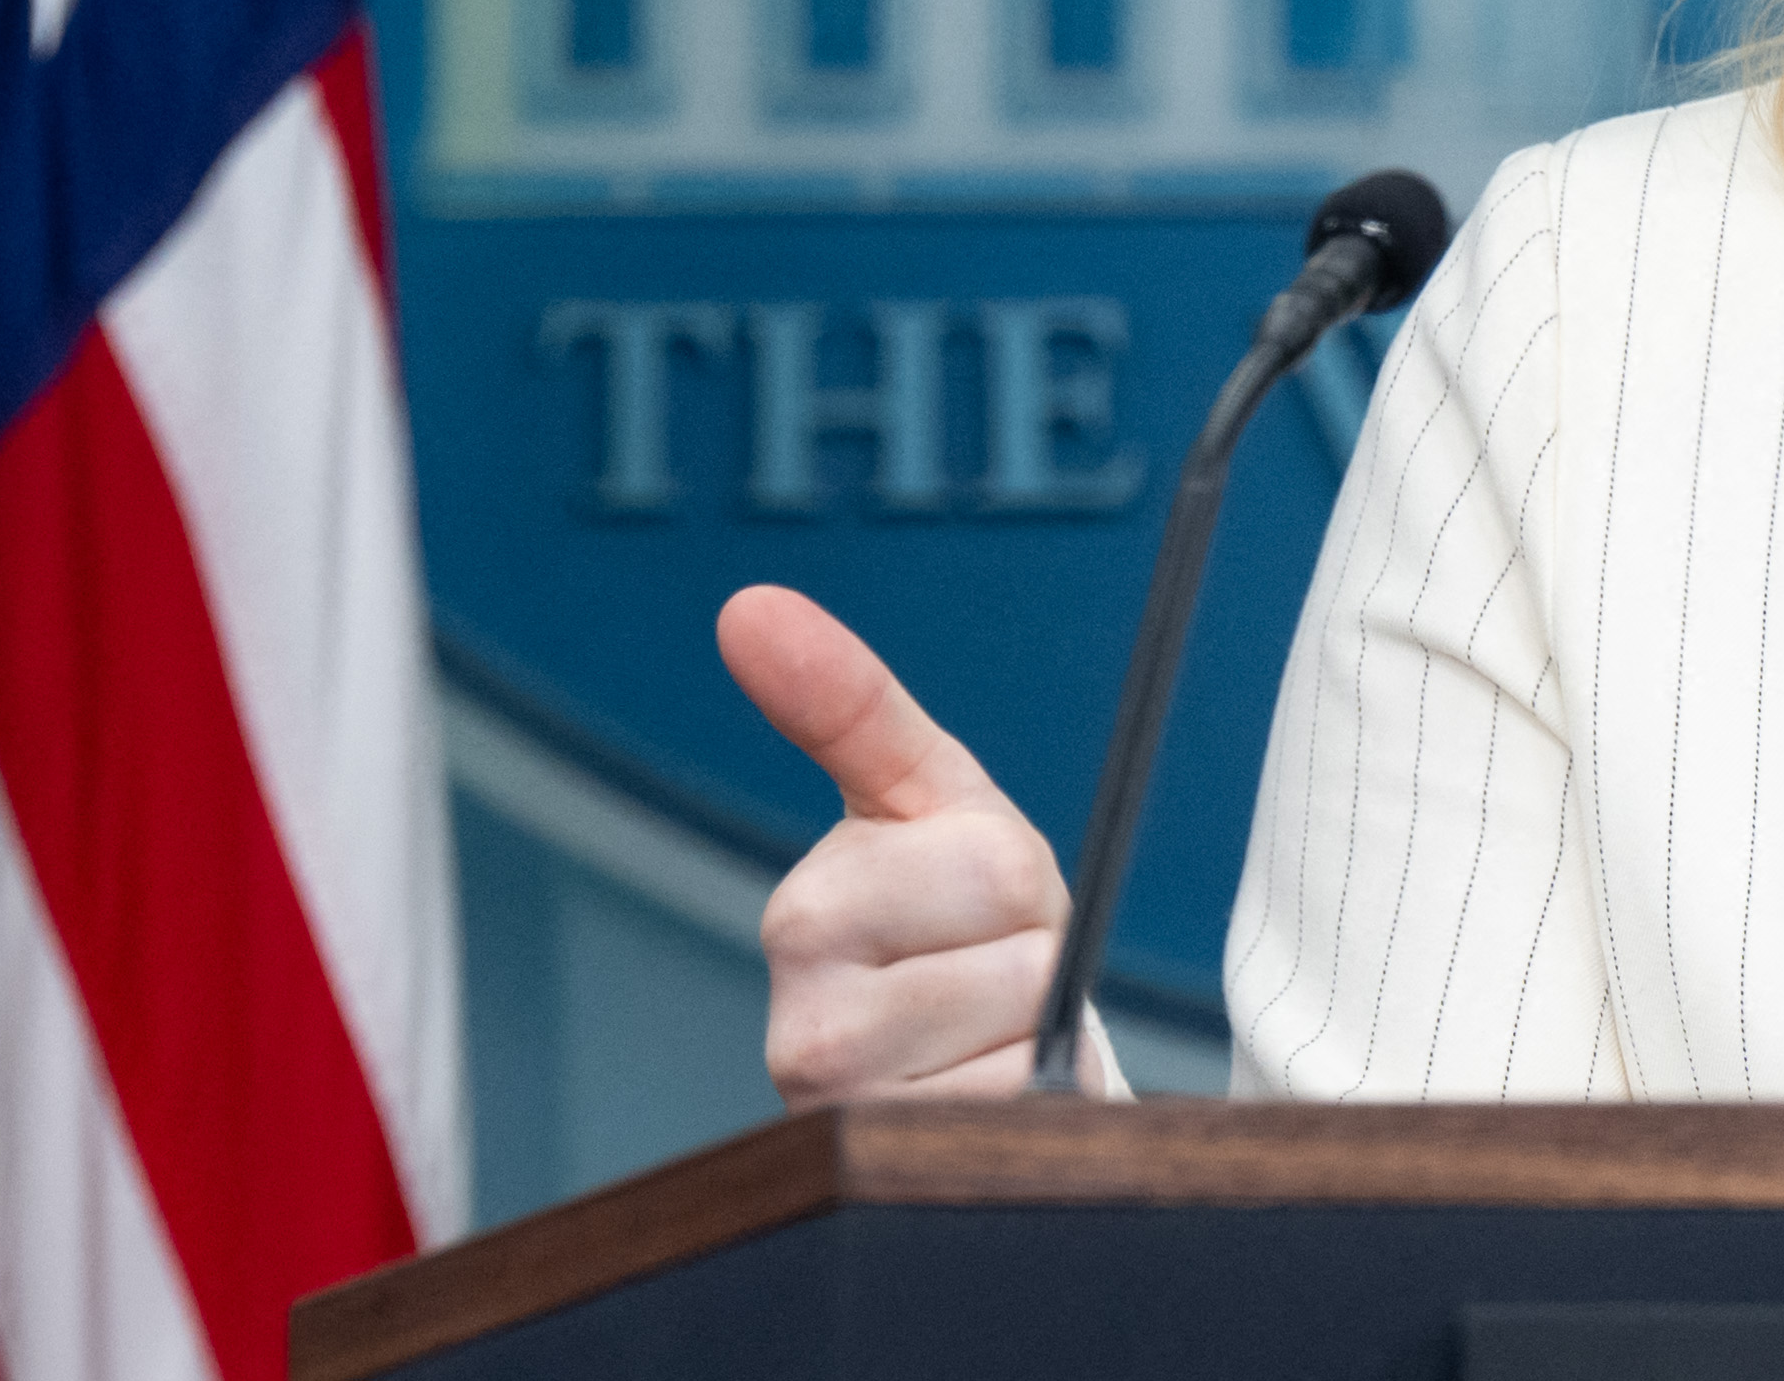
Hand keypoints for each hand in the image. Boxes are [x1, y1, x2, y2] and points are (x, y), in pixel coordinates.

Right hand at [720, 583, 1068, 1102]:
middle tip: (993, 964)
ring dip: (1036, 1030)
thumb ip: (847, 700)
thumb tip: (746, 605)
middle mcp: (801, 1029)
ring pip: (1031, 1038)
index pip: (990, 868)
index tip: (980, 889)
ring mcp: (849, 1125)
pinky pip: (1025, 1115)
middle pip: (1021, 957)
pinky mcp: (899, 1179)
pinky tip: (986, 1096)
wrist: (985, 1060)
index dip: (1018, 880)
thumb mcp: (927, 797)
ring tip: (989, 1031)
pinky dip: (1034, 1102)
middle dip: (1036, 953)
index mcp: (808, 916)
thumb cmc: (962, 914)